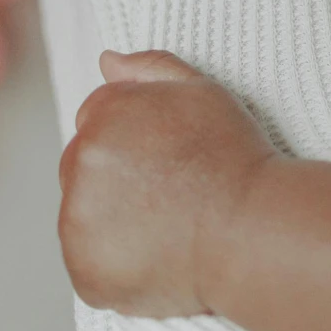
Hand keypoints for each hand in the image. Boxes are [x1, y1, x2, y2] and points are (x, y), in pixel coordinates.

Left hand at [59, 49, 274, 317]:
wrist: (253, 230)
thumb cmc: (235, 159)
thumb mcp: (203, 93)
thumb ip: (150, 69)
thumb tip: (107, 61)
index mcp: (105, 113)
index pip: (96, 120)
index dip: (134, 140)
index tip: (167, 158)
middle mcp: (81, 161)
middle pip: (82, 168)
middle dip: (115, 179)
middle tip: (169, 194)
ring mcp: (78, 220)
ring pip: (83, 217)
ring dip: (113, 222)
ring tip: (167, 227)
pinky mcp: (85, 270)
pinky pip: (90, 264)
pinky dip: (115, 264)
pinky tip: (157, 255)